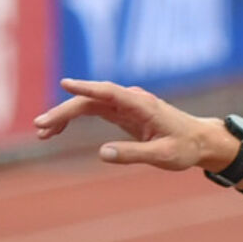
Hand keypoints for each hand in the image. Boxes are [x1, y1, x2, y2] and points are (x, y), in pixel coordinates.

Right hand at [34, 78, 235, 171]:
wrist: (201, 142)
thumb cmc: (186, 147)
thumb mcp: (164, 156)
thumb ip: (135, 154)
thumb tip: (103, 153)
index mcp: (143, 105)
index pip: (110, 92)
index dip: (87, 88)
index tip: (66, 85)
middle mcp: (131, 100)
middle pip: (92, 100)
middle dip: (65, 111)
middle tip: (41, 127)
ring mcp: (125, 105)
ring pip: (87, 104)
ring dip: (64, 116)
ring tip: (42, 133)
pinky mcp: (121, 113)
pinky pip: (92, 111)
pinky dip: (73, 119)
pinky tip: (56, 131)